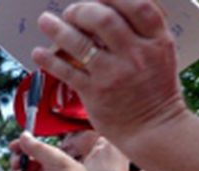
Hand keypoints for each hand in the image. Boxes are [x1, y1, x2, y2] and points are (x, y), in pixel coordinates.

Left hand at [31, 2, 187, 147]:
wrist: (154, 129)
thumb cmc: (155, 90)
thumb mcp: (160, 56)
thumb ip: (141, 34)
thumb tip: (109, 11)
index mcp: (158, 41)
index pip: (137, 5)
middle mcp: (136, 54)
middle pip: (104, 19)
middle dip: (82, 9)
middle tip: (70, 12)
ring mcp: (114, 74)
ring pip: (80, 43)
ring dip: (57, 29)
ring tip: (44, 21)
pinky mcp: (95, 93)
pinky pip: (66, 71)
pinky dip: (49, 59)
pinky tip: (38, 53)